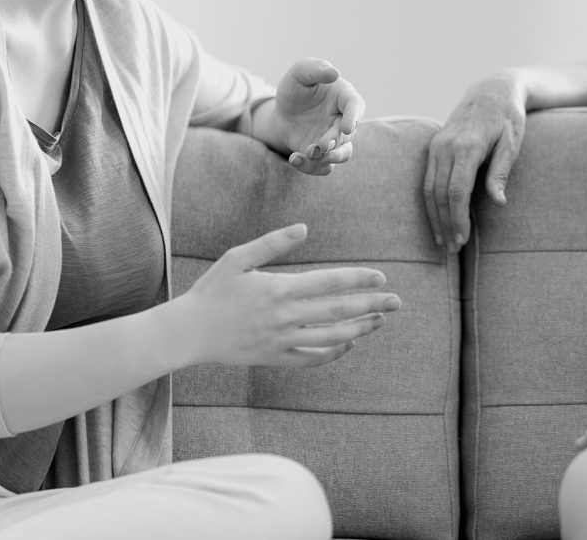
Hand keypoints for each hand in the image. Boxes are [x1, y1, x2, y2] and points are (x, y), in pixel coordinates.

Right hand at [173, 223, 399, 367]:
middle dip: (371, 305)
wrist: (188, 331)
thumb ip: (273, 243)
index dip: (358, 279)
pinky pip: (310, 359)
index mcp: (279, 288)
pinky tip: (348, 345)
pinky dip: (332, 353)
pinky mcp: (274, 358)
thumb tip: (304, 228)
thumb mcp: (238, 257)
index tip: (380, 277)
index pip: (329, 282)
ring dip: (359, 329)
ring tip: (379, 321)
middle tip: (397, 302)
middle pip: (338, 311)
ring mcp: (281, 340)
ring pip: (330, 337)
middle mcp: (285, 316)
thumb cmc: (213, 290)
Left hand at [258, 58, 364, 174]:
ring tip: (307, 155)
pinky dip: (310, 167)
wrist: (283, 111)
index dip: (354, 117)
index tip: (347, 128)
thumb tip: (334, 72)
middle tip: (321, 146)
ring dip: (329, 159)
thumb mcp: (300, 72)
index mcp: (344, 97)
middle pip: (348, 136)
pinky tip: (294, 159)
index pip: (356, 106)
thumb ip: (315, 68)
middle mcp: (343, 120)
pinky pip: (323, 166)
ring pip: (342, 155)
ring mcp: (335, 139)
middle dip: (336, 142)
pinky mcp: (323, 155)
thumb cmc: (297, 86)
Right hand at [424, 73, 526, 250]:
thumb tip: (499, 202)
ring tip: (443, 241)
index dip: (458, 217)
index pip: (457, 190)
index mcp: (468, 146)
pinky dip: (430, 202)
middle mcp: (446, 146)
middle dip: (445, 223)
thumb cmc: (507, 119)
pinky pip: (427, 179)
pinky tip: (437, 219)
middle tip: (452, 248)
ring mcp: (437, 146)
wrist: (490, 92)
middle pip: (439, 193)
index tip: (462, 239)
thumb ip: (501, 172)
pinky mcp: (433, 147)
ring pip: (429, 189)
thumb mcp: (512, 143)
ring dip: (434, 217)